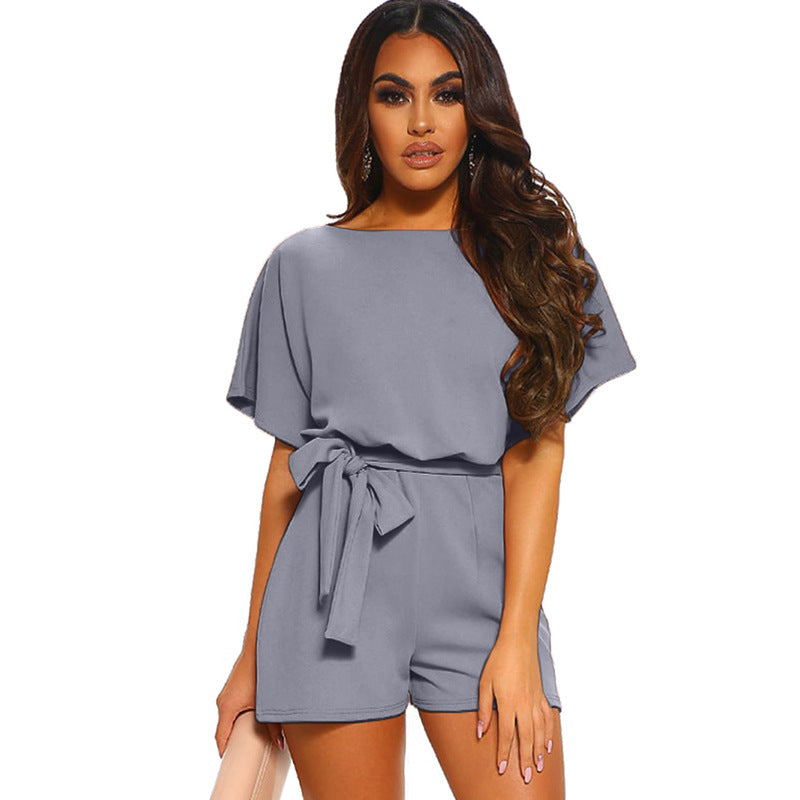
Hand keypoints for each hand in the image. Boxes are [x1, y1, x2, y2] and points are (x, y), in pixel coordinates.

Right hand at [214, 647, 284, 756]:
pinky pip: (231, 707)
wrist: (259, 645)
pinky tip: (251, 717)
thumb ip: (273, 725)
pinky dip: (238, 715)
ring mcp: (226, 693)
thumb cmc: (261, 671)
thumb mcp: (268, 702)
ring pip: (228, 717)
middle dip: (233, 740)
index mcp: (227, 707)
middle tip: (244, 751)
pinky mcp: (232, 687)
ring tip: (248, 735)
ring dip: (236, 726)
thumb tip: (279, 744)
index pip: (220, 737)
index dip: (226, 751)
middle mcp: (223, 701)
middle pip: (223, 728)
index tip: (232, 761)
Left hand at [476, 632, 555, 783]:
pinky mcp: (541, 695)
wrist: (519, 642)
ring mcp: (535, 700)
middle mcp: (524, 705)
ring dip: (539, 751)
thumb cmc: (499, 661)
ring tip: (538, 766)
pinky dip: (549, 733)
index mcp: (508, 703)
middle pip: (527, 738)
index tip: (502, 769)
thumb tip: (481, 732)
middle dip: (525, 759)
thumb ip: (484, 710)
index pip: (508, 735)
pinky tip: (547, 744)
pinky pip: (547, 718)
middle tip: (527, 777)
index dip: (505, 754)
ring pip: (540, 731)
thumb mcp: (485, 684)